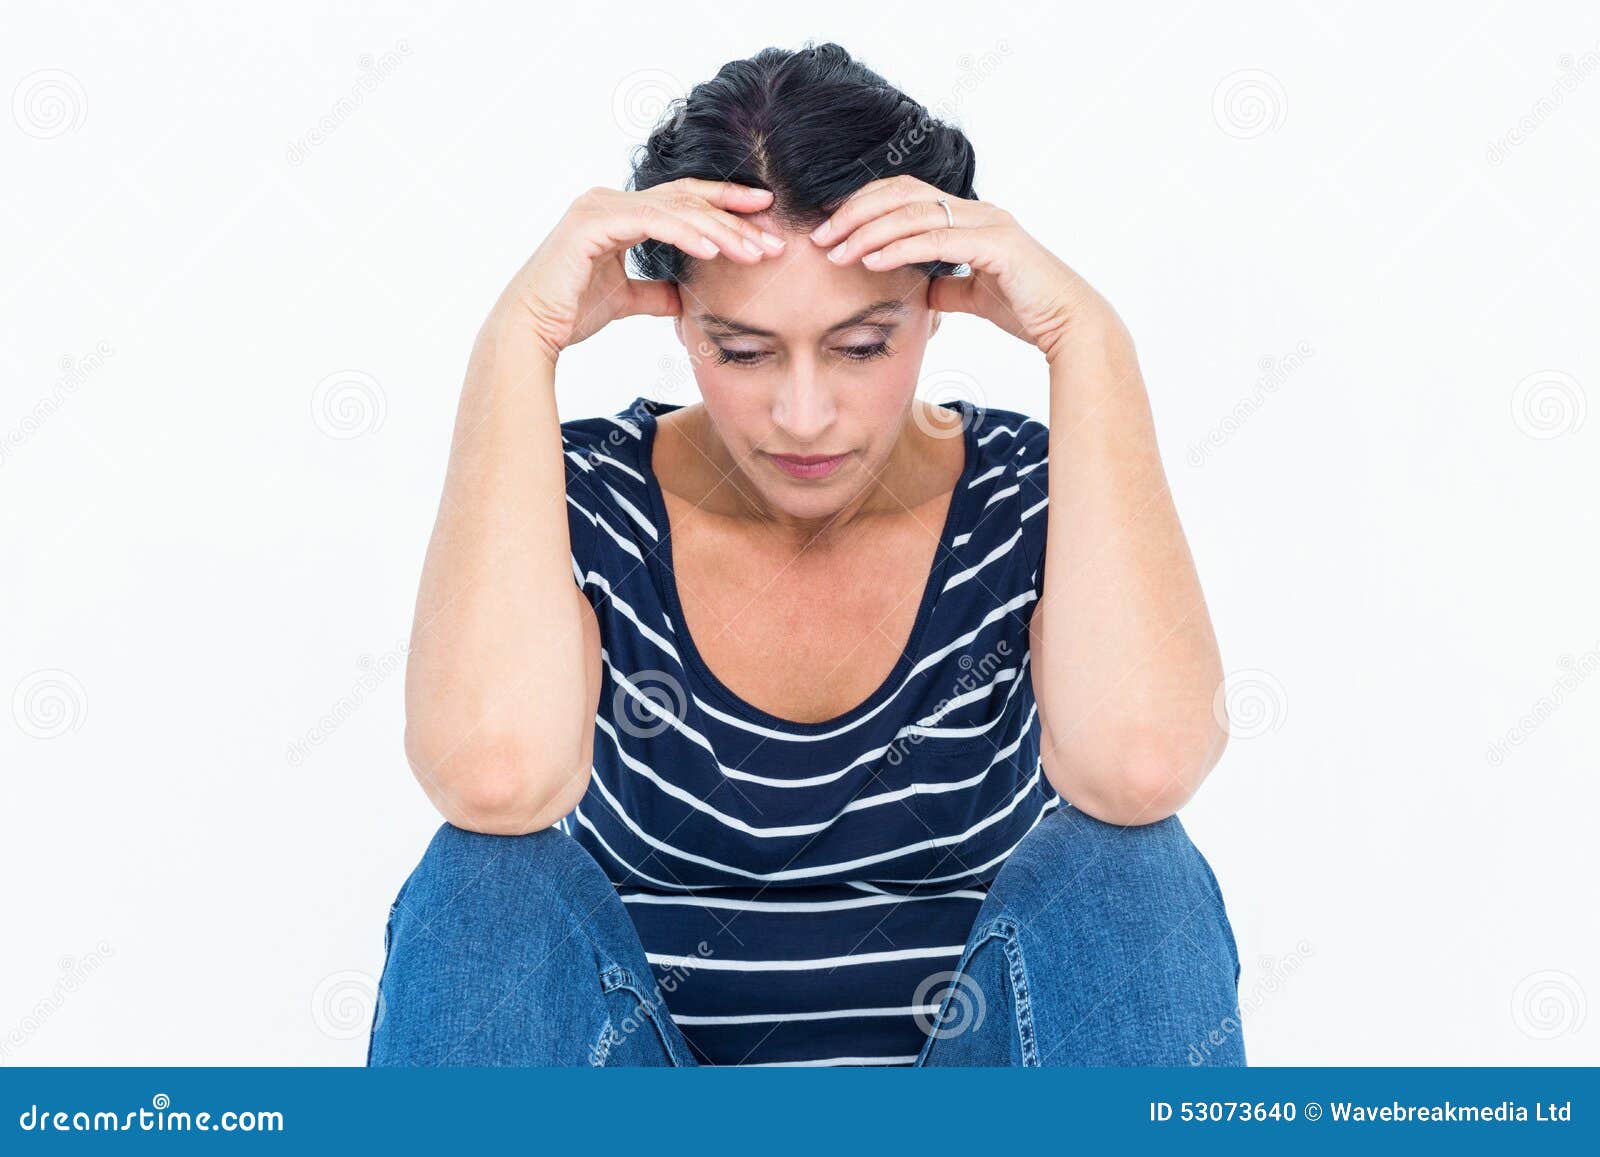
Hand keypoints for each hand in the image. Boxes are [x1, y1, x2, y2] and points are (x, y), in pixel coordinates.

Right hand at [494, 179, 786, 361]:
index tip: (765, 215)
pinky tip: (716, 250)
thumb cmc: (569, 313)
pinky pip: (651, 223)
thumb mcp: (625, 300)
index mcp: (618, 212)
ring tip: (754, 251)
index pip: (682, 201)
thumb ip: (654, 294)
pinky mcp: (592, 224)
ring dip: (720, 230)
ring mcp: (599, 207)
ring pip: (675, 211)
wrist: (531, 330)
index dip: (724, 204)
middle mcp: (608, 201)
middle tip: (774, 237)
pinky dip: (686, 235)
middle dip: (734, 218)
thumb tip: (682, 299)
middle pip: (686, 202)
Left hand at [807, 175, 1122, 363]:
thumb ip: (947, 286)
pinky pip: (938, 241)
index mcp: (969, 217)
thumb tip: (922, 289)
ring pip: (914, 214)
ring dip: (868, 232)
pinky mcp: (997, 246)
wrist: (1070, 326)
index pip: (905, 196)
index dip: (863, 206)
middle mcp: (977, 211)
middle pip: (902, 194)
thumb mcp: (973, 296)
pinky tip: (872, 261)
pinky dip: (900, 248)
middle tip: (820, 237)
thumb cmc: (1027, 310)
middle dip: (855, 212)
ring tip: (836, 252)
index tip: (830, 230)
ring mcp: (989, 223)